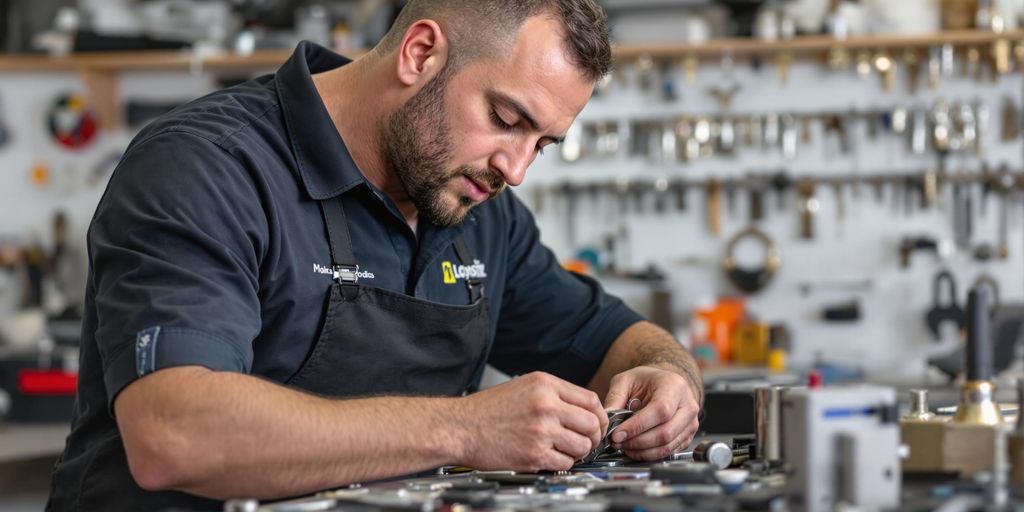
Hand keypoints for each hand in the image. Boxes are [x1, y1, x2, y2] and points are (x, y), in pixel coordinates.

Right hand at [454, 372, 607, 471]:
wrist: (460, 427)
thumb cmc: (488, 410)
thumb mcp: (524, 386)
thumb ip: (554, 394)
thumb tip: (582, 409)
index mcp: (545, 384)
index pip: (591, 400)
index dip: (599, 415)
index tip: (597, 424)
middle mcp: (546, 405)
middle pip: (592, 424)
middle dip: (593, 436)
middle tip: (585, 441)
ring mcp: (541, 430)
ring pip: (582, 446)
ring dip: (577, 452)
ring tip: (563, 449)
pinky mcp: (534, 454)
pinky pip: (565, 462)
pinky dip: (561, 463)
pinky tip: (549, 457)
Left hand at [602, 366, 699, 460]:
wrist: (665, 385)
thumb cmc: (647, 381)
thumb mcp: (626, 380)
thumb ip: (615, 397)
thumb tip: (606, 419)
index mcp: (674, 386)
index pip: (660, 410)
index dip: (637, 426)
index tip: (617, 434)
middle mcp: (688, 406)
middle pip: (665, 432)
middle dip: (637, 442)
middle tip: (617, 442)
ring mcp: (691, 423)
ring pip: (667, 446)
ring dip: (642, 451)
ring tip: (623, 446)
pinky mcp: (687, 437)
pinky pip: (669, 452)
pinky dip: (649, 455)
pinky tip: (635, 449)